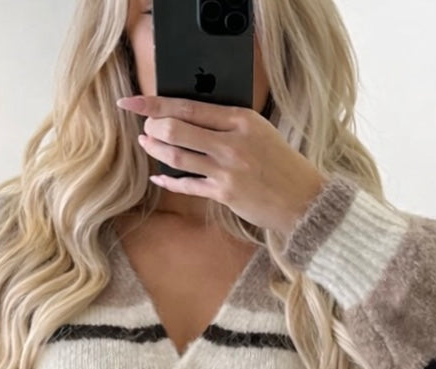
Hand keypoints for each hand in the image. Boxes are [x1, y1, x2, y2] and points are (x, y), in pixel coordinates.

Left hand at [117, 94, 326, 236]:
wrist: (303, 198)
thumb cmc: (281, 164)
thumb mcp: (259, 131)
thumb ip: (227, 123)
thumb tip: (188, 116)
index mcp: (241, 120)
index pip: (189, 106)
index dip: (155, 103)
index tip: (133, 102)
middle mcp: (232, 143)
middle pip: (176, 129)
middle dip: (153, 127)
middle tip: (145, 126)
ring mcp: (227, 170)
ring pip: (177, 156)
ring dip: (156, 150)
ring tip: (147, 143)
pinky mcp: (224, 193)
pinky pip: (187, 185)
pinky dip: (169, 180)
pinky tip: (159, 176)